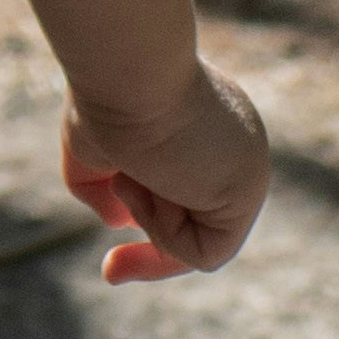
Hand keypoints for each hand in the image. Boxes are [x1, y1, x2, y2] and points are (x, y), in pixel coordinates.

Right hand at [60, 61, 269, 283]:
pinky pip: (208, 252)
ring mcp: (247, 169)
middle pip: (199, 222)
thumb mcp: (91, 147)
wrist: (127, 66)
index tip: (111, 254)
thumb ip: (101, 185)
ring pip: (198, 238)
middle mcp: (234, 149)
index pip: (190, 191)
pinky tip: (153, 187)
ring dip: (149, 221)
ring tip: (129, 174)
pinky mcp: (247, 190)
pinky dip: (166, 235)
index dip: (151, 221)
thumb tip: (120, 220)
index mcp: (208, 130)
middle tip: (110, 272)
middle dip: (155, 253)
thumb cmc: (105, 95)